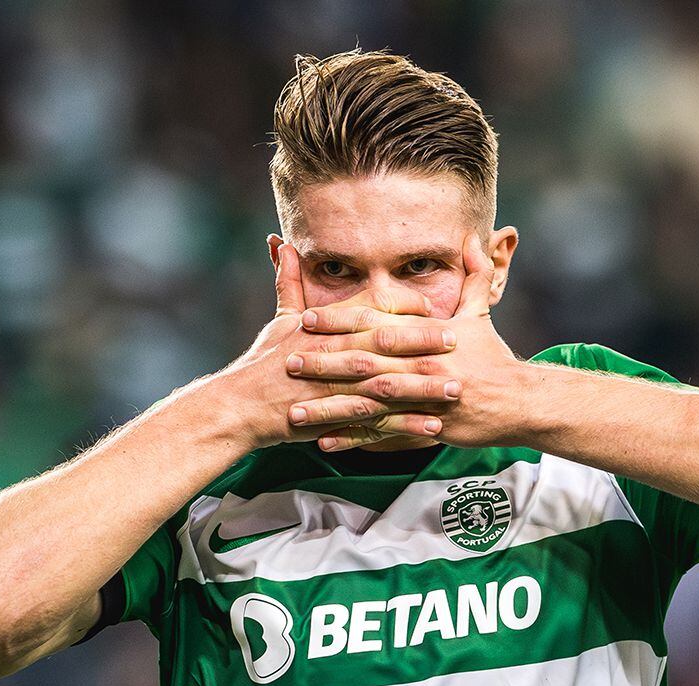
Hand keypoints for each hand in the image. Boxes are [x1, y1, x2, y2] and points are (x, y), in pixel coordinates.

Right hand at [221, 243, 462, 448]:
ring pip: (387, 385)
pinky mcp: (335, 419)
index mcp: (325, 328)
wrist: (240, 406)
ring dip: (423, 387)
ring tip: (456, 389)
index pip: (371, 312)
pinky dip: (406, 426)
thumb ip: (289, 281)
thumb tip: (283, 243)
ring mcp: (335, 387)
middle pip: (385, 345)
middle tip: (458, 341)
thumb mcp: (279, 319)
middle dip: (423, 343)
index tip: (435, 309)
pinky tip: (432, 428)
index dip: (405, 310)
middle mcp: (332, 354)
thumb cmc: (262, 363)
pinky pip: (378, 424)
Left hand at [286, 233, 527, 450]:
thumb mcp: (481, 313)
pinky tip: (326, 442)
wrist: (518, 401)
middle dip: (324, 363)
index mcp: (426, 336)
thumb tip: (470, 238)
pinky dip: (354, 440)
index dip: (338, 320)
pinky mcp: (425, 428)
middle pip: (364, 363)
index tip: (306, 318)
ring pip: (368, 404)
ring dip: (330, 408)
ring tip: (296, 412)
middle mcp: (420, 366)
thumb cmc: (494, 358)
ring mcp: (421, 400)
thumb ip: (472, 275)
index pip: (375, 324)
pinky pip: (384, 435)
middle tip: (289, 363)